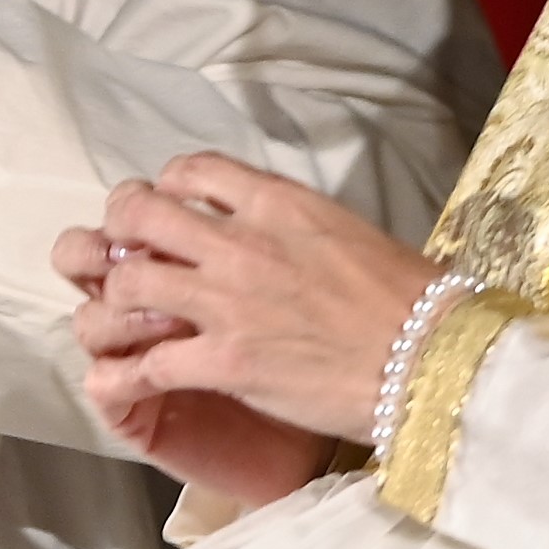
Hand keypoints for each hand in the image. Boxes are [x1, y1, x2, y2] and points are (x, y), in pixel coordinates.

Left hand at [65, 154, 441, 447]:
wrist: (433, 358)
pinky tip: (119, 379)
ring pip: (129, 281)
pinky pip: (148, 362)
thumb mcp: (345, 229)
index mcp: (277, 203)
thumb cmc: (409, 298)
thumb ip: (289, 221)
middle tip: (121, 253)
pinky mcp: (227, 361)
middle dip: (119, 230)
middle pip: (140, 213)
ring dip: (116, 299)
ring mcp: (229, 302)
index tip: (164, 209)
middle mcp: (243, 242)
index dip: (163, 187)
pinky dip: (125, 373)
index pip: (191, 169)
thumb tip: (262, 224)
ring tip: (121, 315)